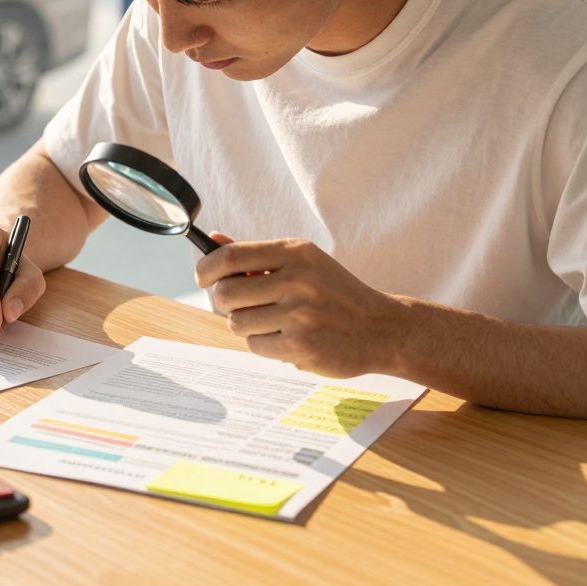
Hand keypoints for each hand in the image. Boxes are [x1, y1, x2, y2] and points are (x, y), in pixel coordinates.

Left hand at [195, 233, 410, 377]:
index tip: (203, 278)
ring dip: (247, 326)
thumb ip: (256, 254)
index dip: (206, 269)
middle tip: (246, 304)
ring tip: (274, 321)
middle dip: (227, 302)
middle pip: (226, 294)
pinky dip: (264, 344)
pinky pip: (255, 346)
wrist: (382, 328)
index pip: (229, 257)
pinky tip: (288, 338)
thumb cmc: (334, 293)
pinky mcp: (301, 345)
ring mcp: (300, 314)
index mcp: (296, 252)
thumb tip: (212, 240)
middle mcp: (297, 280)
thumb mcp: (303, 263)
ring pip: (237, 323)